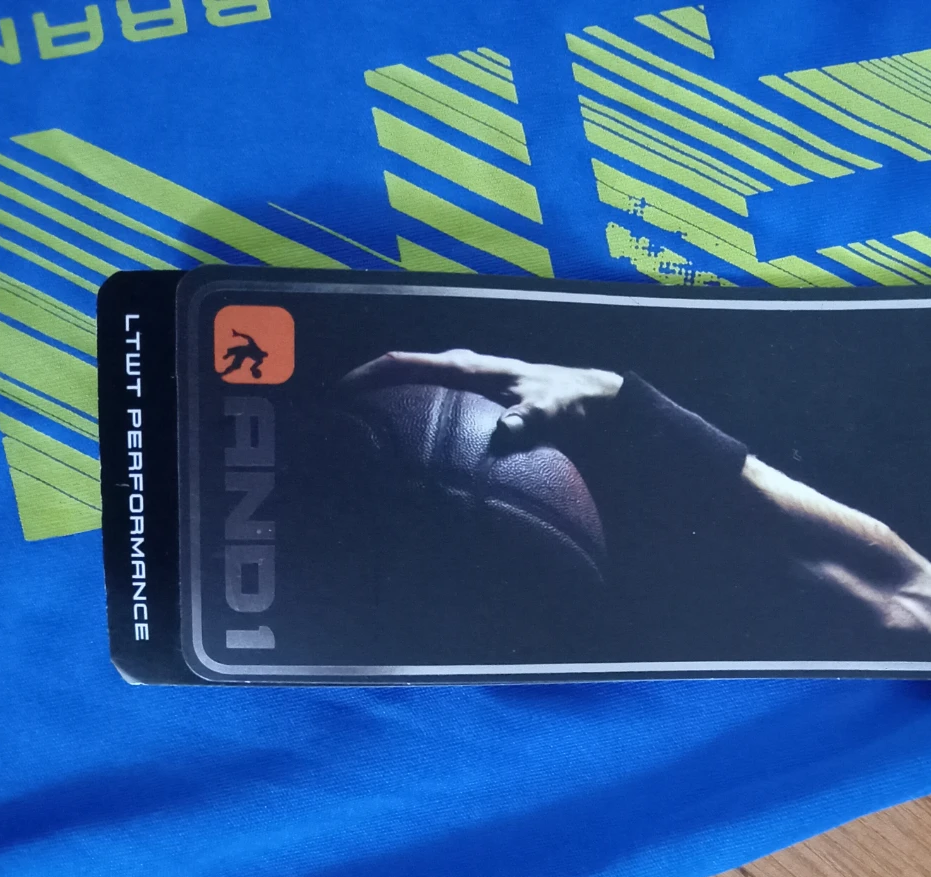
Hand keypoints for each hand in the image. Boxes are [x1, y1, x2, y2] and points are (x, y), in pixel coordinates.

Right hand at [341, 349, 622, 444]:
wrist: (598, 402)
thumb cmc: (574, 402)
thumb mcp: (555, 409)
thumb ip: (532, 416)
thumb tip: (507, 429)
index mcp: (469, 367)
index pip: (404, 362)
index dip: (365, 375)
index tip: (334, 393)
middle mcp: (462, 372)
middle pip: (398, 376)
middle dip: (364, 391)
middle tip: (331, 420)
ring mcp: (467, 388)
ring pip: (413, 392)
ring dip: (386, 408)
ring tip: (356, 440)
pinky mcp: (477, 406)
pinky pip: (434, 411)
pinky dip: (414, 425)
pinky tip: (407, 458)